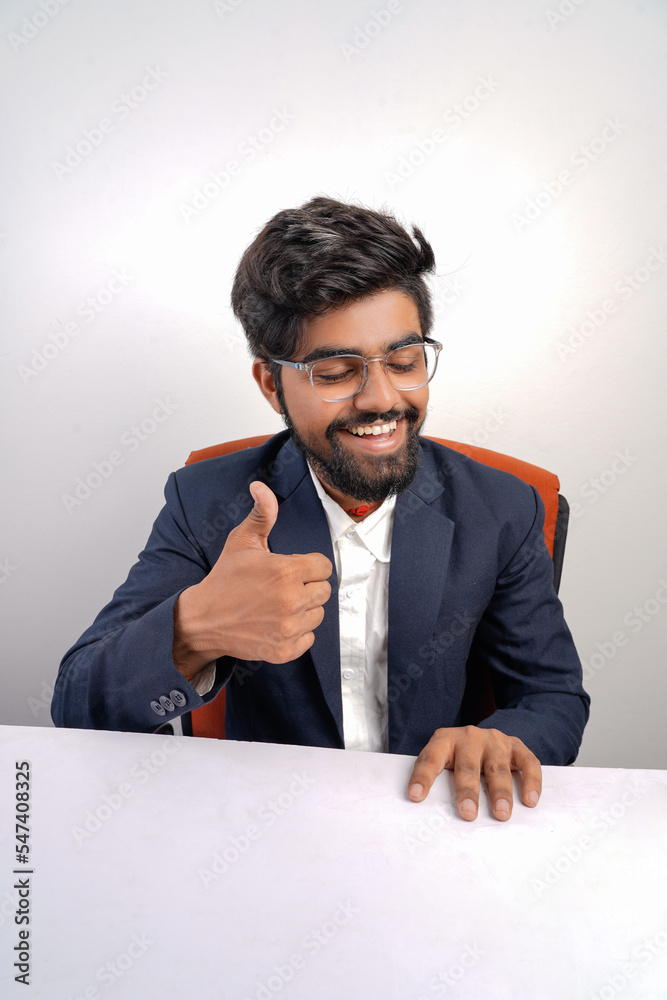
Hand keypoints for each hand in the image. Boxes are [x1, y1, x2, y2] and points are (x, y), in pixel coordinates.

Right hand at [173, 481, 331, 674]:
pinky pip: (309, 638)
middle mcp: (292, 600)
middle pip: (324, 591)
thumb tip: (261, 487)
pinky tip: (278, 623)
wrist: (203, 620)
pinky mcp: (285, 649)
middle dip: (308, 587)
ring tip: (279, 605)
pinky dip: (298, 633)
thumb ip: (262, 514)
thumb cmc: (224, 579)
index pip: (324, 566)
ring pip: (318, 615)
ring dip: (304, 610)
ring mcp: (289, 627)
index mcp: (287, 571)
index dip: (308, 566)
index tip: (291, 569)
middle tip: (283, 588)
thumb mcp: (241, 542)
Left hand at [406, 726, 540, 821]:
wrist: (486, 736)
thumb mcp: (445, 760)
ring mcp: (494, 741)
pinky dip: (531, 781)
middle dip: (467, 791)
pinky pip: (527, 763)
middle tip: (468, 813)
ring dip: (500, 792)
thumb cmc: (459, 756)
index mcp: (445, 740)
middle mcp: (469, 737)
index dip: (423, 776)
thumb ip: (439, 779)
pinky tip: (530, 800)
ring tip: (501, 814)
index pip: (430, 758)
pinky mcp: (516, 746)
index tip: (415, 796)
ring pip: (497, 767)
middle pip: (467, 765)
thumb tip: (429, 812)